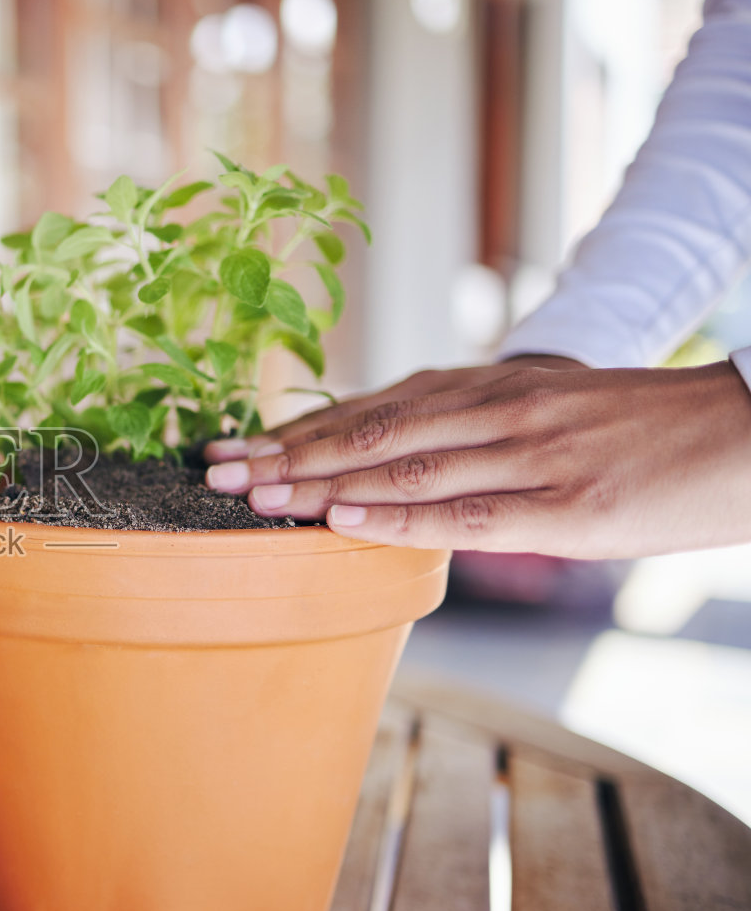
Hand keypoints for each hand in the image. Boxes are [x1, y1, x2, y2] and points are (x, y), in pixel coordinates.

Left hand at [202, 361, 750, 557]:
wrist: (750, 428)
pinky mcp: (565, 505)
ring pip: (403, 469)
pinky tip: (342, 522)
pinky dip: (397, 517)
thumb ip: (474, 427)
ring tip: (254, 499)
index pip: (371, 409)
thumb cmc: (644, 429)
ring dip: (319, 485)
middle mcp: (496, 412)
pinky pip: (466, 513)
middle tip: (214, 473)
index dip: (297, 429)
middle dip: (285, 455)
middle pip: (369, 433)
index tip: (234, 445)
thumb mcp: (548, 409)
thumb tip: (396, 461)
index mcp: (489, 388)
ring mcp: (529, 456)